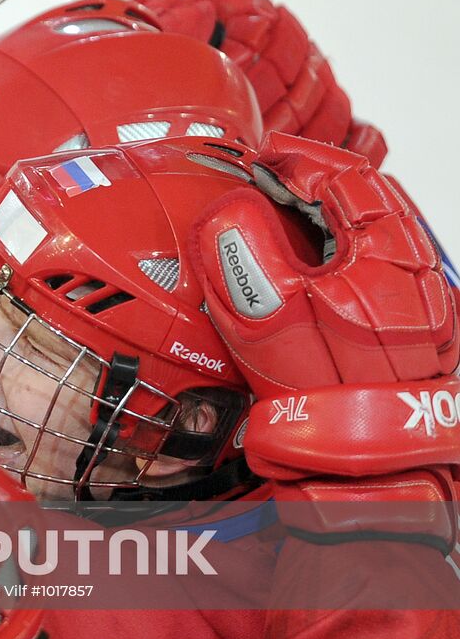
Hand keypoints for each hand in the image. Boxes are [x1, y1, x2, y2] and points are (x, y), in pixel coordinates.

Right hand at [189, 132, 459, 546]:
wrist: (372, 483)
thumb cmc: (338, 410)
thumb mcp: (278, 325)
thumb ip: (248, 262)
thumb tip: (226, 215)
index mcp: (392, 262)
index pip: (351, 179)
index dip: (300, 160)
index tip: (261, 155)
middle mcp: (414, 279)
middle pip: (365, 204)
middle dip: (308, 185)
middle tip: (259, 181)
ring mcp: (412, 309)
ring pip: (366, 239)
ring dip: (318, 221)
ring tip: (270, 219)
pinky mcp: (400, 337)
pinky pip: (362, 273)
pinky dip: (326, 257)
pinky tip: (296, 273)